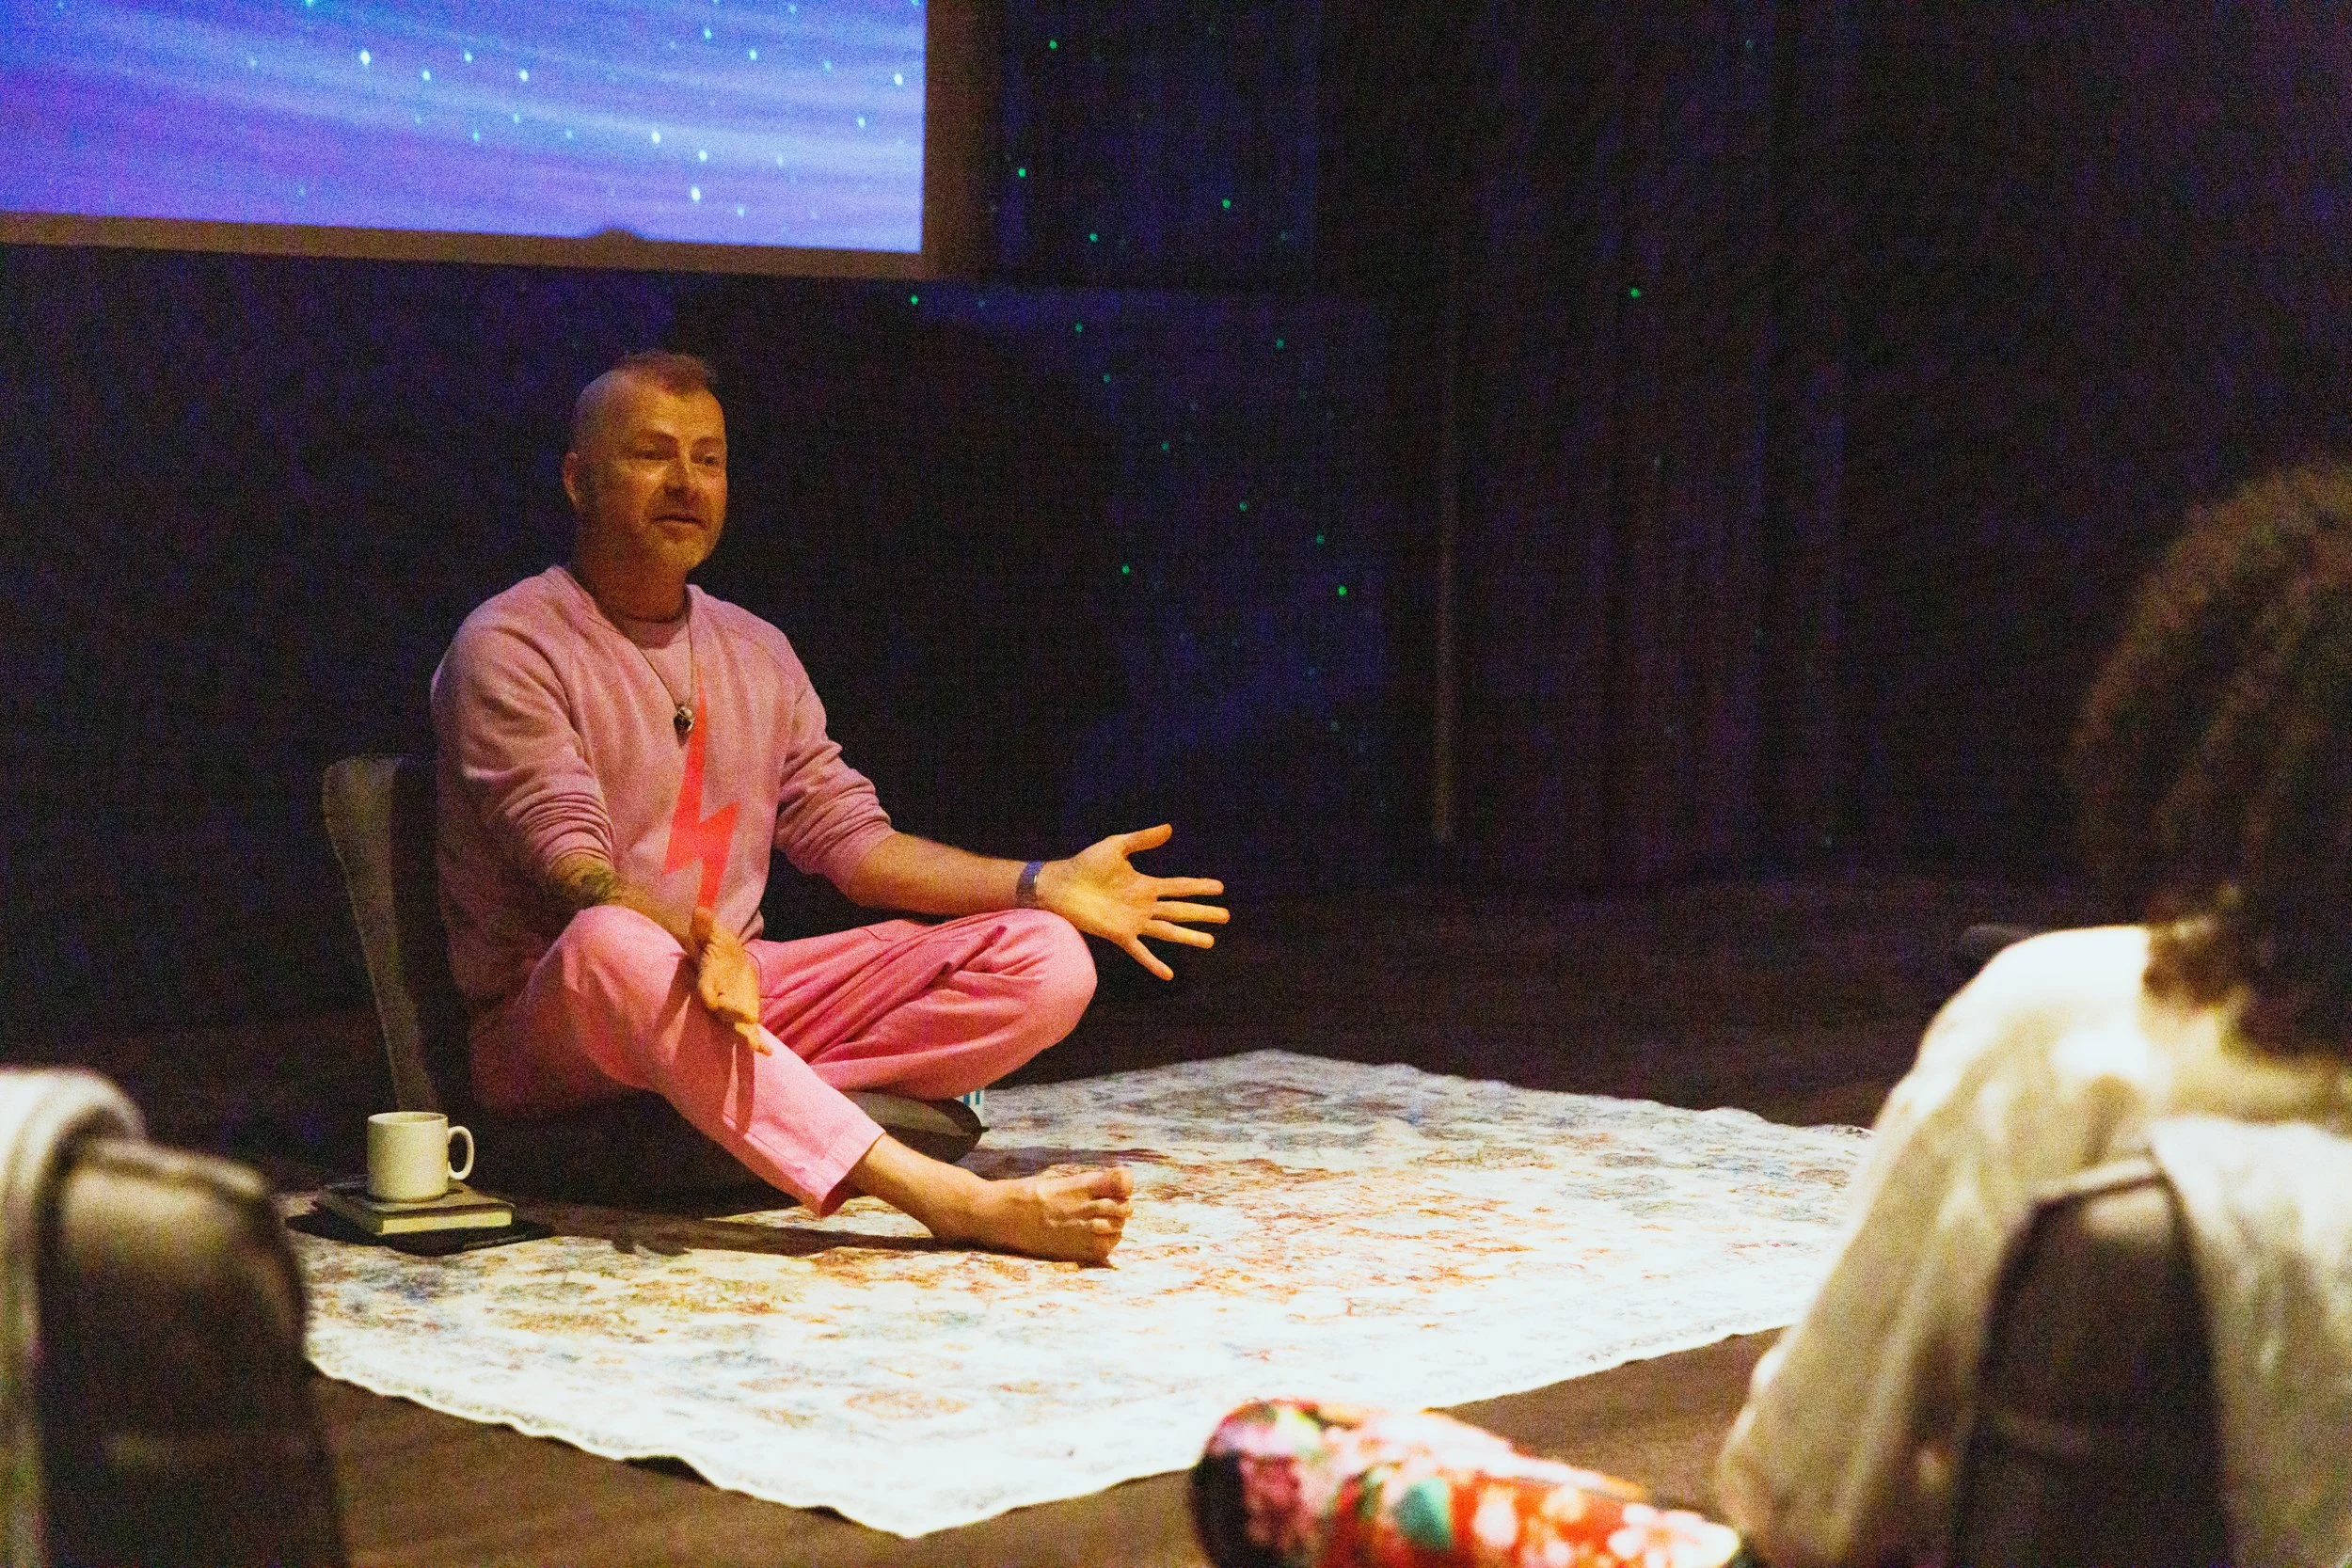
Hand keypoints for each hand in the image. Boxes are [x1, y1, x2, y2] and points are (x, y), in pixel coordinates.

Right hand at [690, 906, 769, 1053]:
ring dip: (745, 1034)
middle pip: (722, 1010)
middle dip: (731, 1014)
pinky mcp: (745, 1017)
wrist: (728, 962)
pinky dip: (757, 1043)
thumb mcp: (714, 934)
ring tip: (755, 1046)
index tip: (710, 1001)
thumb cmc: (718, 948)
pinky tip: (767, 1053)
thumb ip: (706, 926)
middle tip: (744, 1018)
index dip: (707, 994)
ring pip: (735, 1025)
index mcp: (709, 979)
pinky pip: (750, 1032)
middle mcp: (718, 998)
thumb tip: (700, 911)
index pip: (705, 988)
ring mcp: (732, 1010)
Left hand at [1037, 824, 1227, 980]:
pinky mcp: (1120, 935)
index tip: (1220, 887)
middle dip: (1203, 913)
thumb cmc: (1086, 864)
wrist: (1062, 885)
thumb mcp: (1116, 846)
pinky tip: (1168, 974)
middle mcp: (1144, 905)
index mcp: (1146, 884)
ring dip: (1189, 936)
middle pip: (1181, 910)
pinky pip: (1141, 952)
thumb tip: (1169, 829)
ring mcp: (1134, 922)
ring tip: (1210, 941)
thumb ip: (1142, 839)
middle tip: (1226, 917)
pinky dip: (1154, 963)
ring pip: (1168, 931)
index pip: (1179, 886)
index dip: (1200, 887)